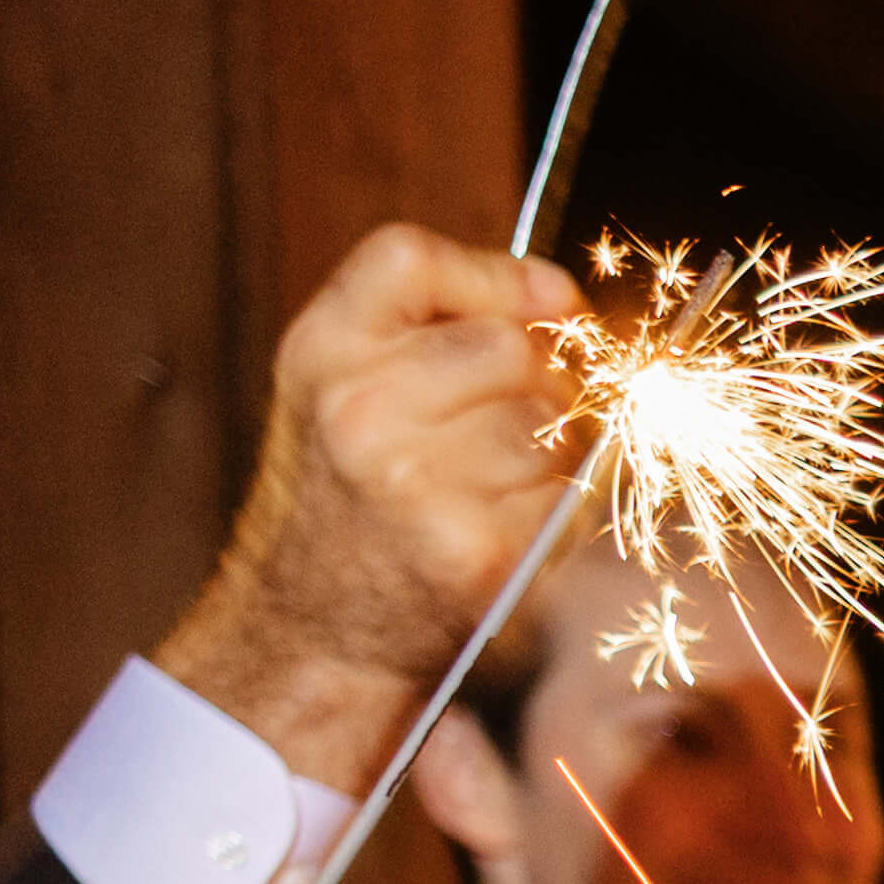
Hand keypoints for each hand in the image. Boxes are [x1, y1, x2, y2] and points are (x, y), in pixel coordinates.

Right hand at [154, 223, 585, 792]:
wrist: (316, 625)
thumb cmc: (351, 491)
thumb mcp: (343, 380)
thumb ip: (431, 321)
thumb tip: (565, 296)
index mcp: (320, 351)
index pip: (410, 258)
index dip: (494, 274)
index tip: (543, 301)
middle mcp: (358, 410)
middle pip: (512, 345)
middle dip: (543, 375)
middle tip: (518, 414)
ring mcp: (416, 485)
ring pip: (552, 423)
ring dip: (556, 447)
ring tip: (498, 478)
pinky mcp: (477, 553)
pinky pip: (567, 496)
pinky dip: (560, 508)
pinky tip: (509, 524)